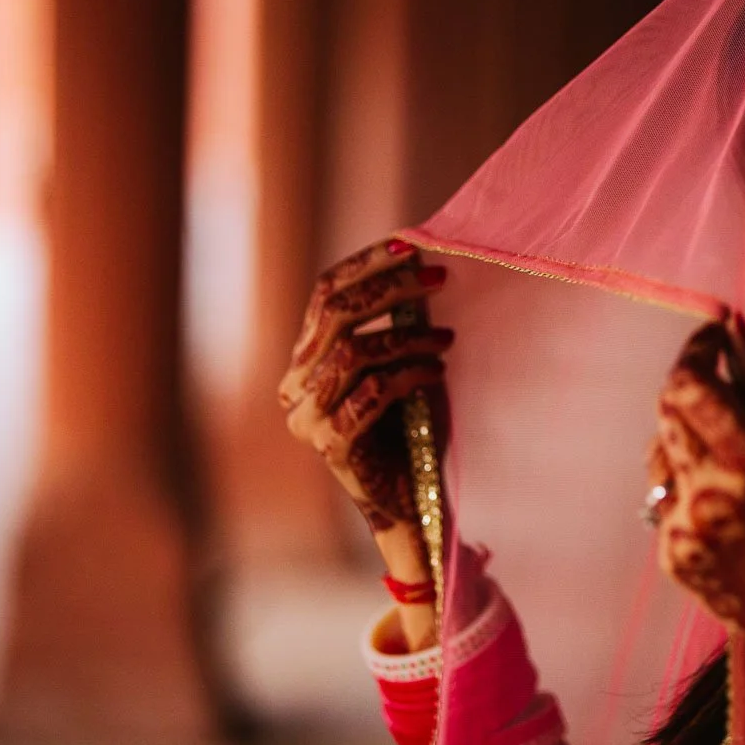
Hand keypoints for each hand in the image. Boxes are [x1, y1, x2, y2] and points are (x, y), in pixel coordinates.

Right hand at [280, 237, 452, 533]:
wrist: (408, 501)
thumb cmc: (408, 429)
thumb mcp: (397, 367)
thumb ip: (393, 327)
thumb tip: (421, 267)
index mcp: (306, 359)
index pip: (325, 293)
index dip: (366, 264)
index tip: (411, 243)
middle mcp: (296, 386)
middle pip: (336, 315)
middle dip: (391, 288)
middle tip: (439, 278)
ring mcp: (309, 418)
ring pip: (354, 353)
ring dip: (408, 337)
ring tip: (447, 338)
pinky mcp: (333, 446)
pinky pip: (371, 394)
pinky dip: (409, 375)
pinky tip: (437, 371)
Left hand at [649, 315, 744, 744]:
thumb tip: (732, 325)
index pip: (686, 383)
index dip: (695, 350)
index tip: (713, 338)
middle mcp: (707, 495)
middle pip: (667, 411)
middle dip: (694, 390)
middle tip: (730, 396)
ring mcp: (683, 530)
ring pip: (663, 453)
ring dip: (691, 443)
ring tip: (744, 473)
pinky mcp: (672, 556)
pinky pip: (670, 496)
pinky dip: (695, 489)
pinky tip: (738, 516)